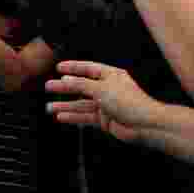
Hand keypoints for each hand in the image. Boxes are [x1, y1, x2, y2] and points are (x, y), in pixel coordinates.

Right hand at [46, 61, 163, 142]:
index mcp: (110, 75)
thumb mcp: (101, 88)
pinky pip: (85, 117)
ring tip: (49, 107)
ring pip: (81, 104)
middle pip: (81, 86)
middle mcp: (107, 88)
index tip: (58, 68)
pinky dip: (73, 117)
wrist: (145, 125)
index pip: (88, 68)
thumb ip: (81, 84)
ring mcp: (106, 105)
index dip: (73, 67)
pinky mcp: (105, 120)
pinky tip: (62, 117)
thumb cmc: (129, 102)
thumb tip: (66, 79)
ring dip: (66, 106)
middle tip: (48, 87)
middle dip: (64, 87)